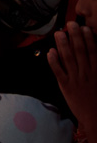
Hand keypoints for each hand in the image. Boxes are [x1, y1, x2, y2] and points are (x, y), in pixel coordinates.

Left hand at [49, 21, 96, 136]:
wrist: (95, 118)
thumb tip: (95, 53)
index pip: (93, 52)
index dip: (89, 39)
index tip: (85, 28)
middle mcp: (87, 74)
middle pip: (80, 52)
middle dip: (75, 37)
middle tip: (70, 24)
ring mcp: (76, 80)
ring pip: (68, 59)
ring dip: (63, 45)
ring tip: (58, 33)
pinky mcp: (66, 87)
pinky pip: (59, 72)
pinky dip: (54, 62)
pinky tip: (50, 52)